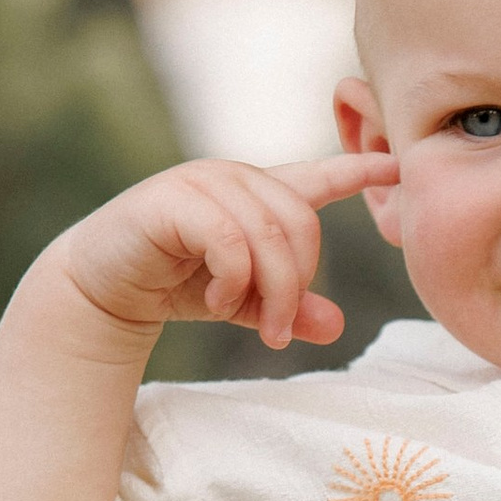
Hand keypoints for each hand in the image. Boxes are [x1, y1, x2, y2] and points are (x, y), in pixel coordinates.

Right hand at [48, 150, 396, 351]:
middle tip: (277, 332)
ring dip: (268, 292)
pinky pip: (230, 240)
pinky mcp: (173, 199)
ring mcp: (204, 182)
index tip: (397, 167)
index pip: (317, 177)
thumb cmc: (175, 286)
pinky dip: (231, 280)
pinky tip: (213, 300)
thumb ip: (288, 307)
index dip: (358, 171)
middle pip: (301, 225)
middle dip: (297, 286)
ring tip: (248, 323)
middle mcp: (236, 178)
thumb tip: (336, 325)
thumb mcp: (243, 302)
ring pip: (268, 236)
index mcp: (259, 195)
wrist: (102, 288)